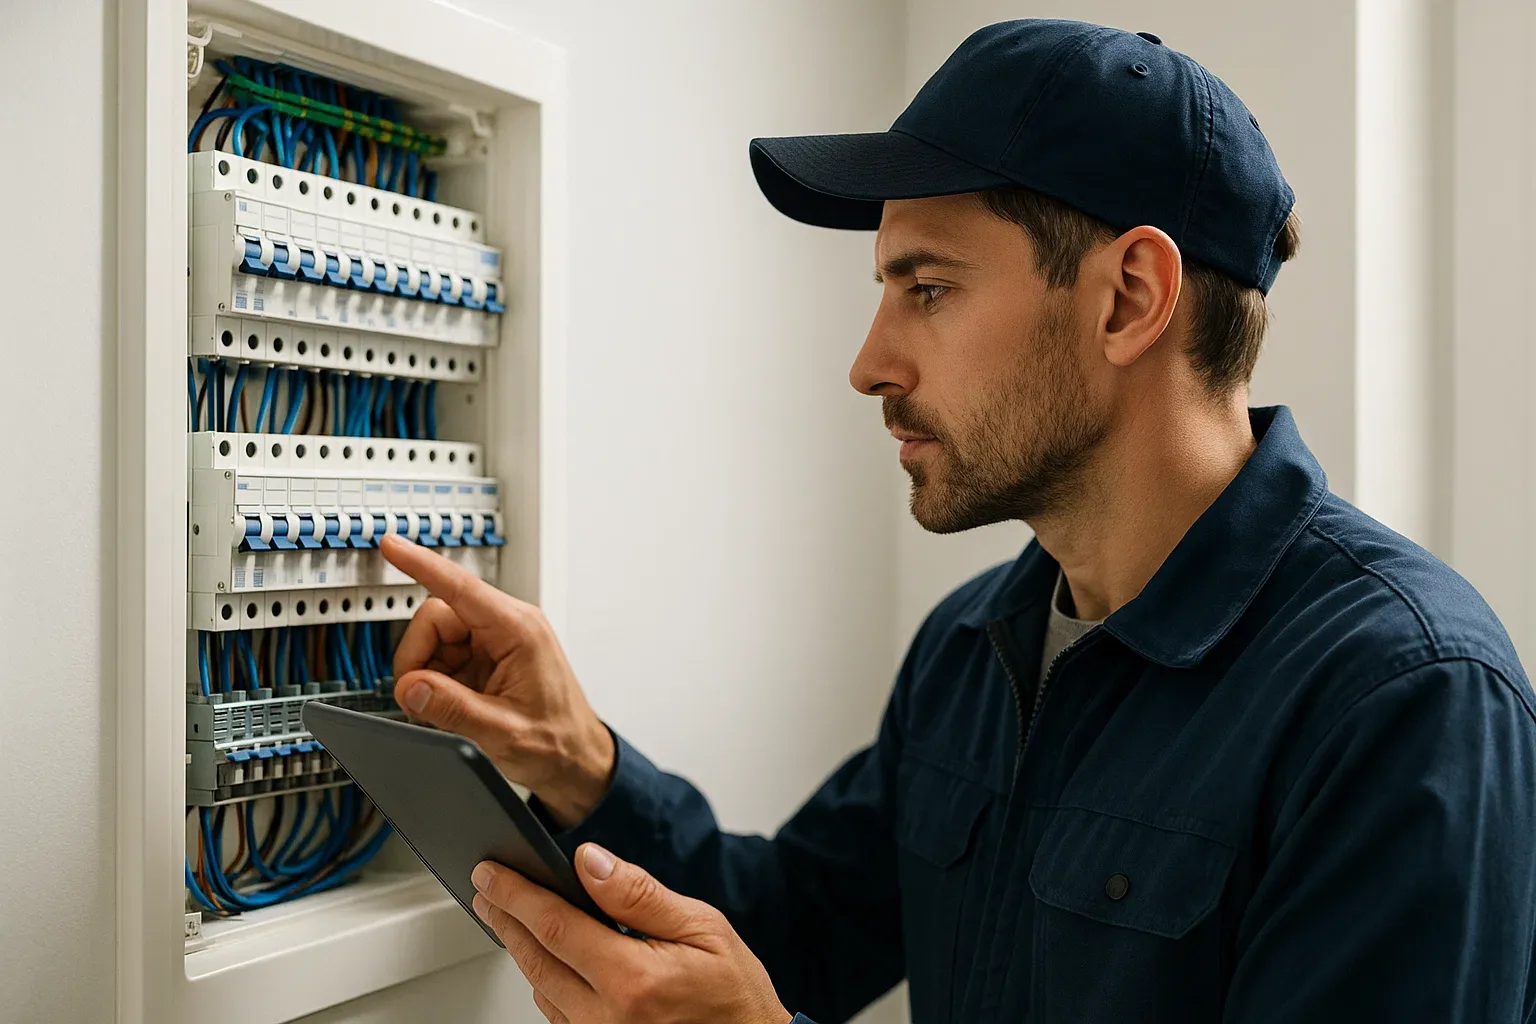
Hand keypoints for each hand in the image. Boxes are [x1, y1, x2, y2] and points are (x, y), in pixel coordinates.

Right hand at [379, 534, 614, 826]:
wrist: (576, 760)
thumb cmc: (557, 741)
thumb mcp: (502, 732)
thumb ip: (452, 709)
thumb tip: (411, 688)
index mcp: (519, 630)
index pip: (460, 587)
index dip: (420, 564)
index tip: (391, 545)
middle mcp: (508, 627)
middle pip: (435, 618)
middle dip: (418, 658)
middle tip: (423, 700)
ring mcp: (496, 642)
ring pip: (434, 639)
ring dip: (428, 674)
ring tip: (450, 708)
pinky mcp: (486, 658)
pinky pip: (443, 657)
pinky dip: (437, 682)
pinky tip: (456, 705)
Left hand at [472, 843, 791, 1023]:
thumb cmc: (735, 994)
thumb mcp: (702, 927)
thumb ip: (639, 895)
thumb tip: (590, 861)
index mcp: (633, 980)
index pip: (555, 926)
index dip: (516, 894)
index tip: (492, 873)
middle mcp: (607, 1018)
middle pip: (534, 960)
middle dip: (505, 918)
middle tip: (487, 889)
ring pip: (540, 989)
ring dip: (523, 950)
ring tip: (513, 915)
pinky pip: (558, 1015)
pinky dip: (547, 980)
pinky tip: (550, 958)